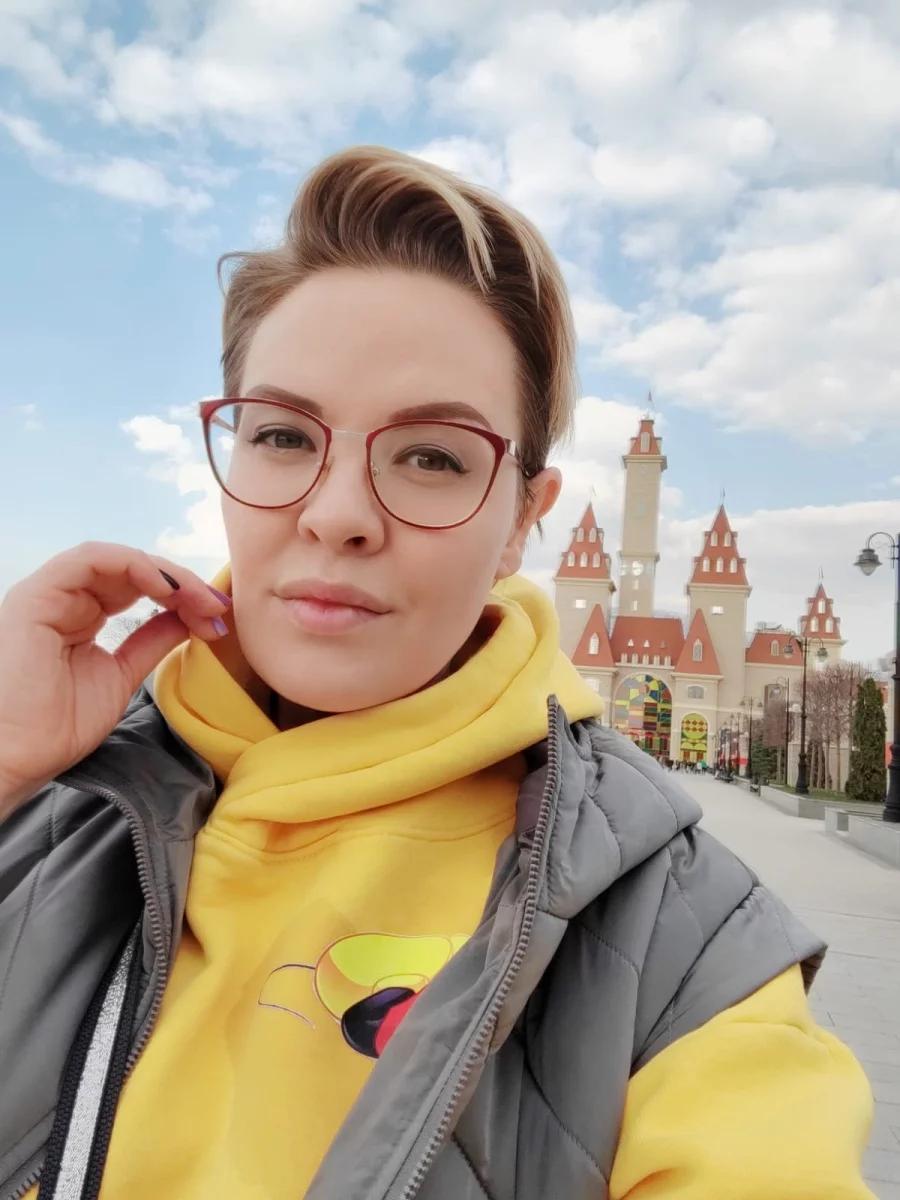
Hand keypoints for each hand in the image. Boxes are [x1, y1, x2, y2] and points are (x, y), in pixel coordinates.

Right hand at [0, 543, 229, 819]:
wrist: (13, 756)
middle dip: (182, 585)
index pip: (136, 588)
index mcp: (79, 617)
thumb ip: (151, 641)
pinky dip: (134, 565)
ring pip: (116, 561)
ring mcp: (48, 594)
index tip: (217, 618)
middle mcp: (63, 600)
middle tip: (218, 607)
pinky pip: (90, 559)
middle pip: (131, 571)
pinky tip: (165, 588)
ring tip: (198, 598)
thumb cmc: (55, 728)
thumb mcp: (121, 676)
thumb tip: (191, 619)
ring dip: (165, 574)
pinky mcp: (37, 594)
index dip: (180, 596)